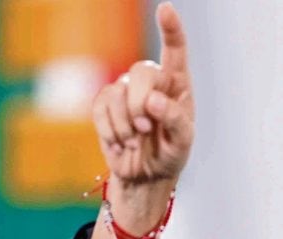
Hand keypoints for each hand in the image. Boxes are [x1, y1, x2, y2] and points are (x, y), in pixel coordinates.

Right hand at [91, 1, 193, 188]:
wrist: (145, 177)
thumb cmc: (169, 155)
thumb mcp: (182, 143)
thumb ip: (175, 121)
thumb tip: (154, 101)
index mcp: (177, 85)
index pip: (175, 50)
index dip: (171, 29)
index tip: (165, 9)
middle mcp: (151, 82)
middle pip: (140, 71)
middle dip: (139, 104)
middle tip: (145, 129)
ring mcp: (126, 91)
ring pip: (117, 93)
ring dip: (124, 125)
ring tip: (134, 143)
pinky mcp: (106, 104)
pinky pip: (100, 107)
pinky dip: (110, 131)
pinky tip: (120, 146)